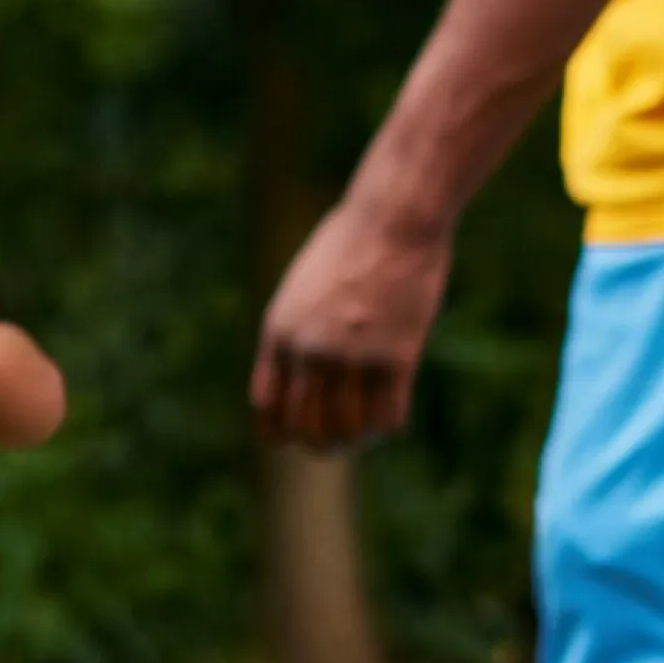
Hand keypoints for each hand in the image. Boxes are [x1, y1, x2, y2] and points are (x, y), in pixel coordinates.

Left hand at [251, 197, 455, 449]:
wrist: (391, 219)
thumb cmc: (348, 247)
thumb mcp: (302, 289)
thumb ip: (297, 334)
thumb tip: (302, 384)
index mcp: (278, 331)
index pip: (267, 407)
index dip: (278, 432)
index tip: (292, 440)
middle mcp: (309, 349)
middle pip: (307, 426)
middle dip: (321, 443)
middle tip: (337, 443)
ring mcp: (352, 355)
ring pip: (348, 429)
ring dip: (356, 438)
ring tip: (364, 431)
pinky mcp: (396, 356)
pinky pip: (388, 417)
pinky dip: (387, 426)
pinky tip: (390, 416)